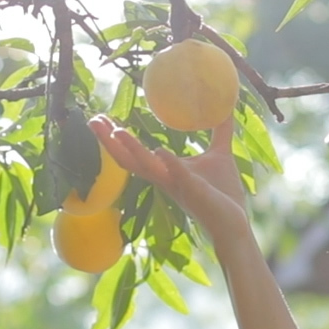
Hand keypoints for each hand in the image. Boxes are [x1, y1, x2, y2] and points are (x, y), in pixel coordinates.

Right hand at [90, 116, 252, 247]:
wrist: (236, 222)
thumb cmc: (223, 192)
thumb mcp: (220, 153)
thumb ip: (220, 130)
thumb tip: (225, 105)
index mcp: (166, 171)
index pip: (132, 154)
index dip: (114, 138)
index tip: (100, 119)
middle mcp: (165, 179)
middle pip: (128, 161)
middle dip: (108, 142)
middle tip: (93, 121)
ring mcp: (177, 186)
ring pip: (147, 168)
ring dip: (132, 150)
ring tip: (117, 131)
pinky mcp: (194, 191)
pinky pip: (179, 176)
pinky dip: (169, 163)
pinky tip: (159, 150)